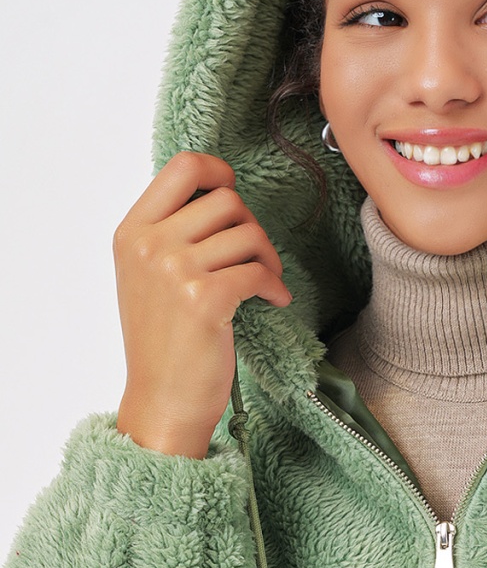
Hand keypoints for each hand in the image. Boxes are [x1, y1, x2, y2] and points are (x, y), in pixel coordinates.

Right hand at [113, 151, 292, 456]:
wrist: (162, 400)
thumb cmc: (163, 341)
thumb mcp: (148, 275)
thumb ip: (171, 231)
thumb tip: (220, 191)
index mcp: (131, 232)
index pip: (183, 167)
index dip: (219, 172)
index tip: (233, 195)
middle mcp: (148, 245)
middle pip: (226, 200)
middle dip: (252, 227)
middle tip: (256, 258)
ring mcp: (173, 270)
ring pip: (247, 233)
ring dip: (267, 258)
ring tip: (264, 282)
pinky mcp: (204, 299)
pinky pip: (258, 271)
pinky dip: (274, 286)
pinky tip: (273, 300)